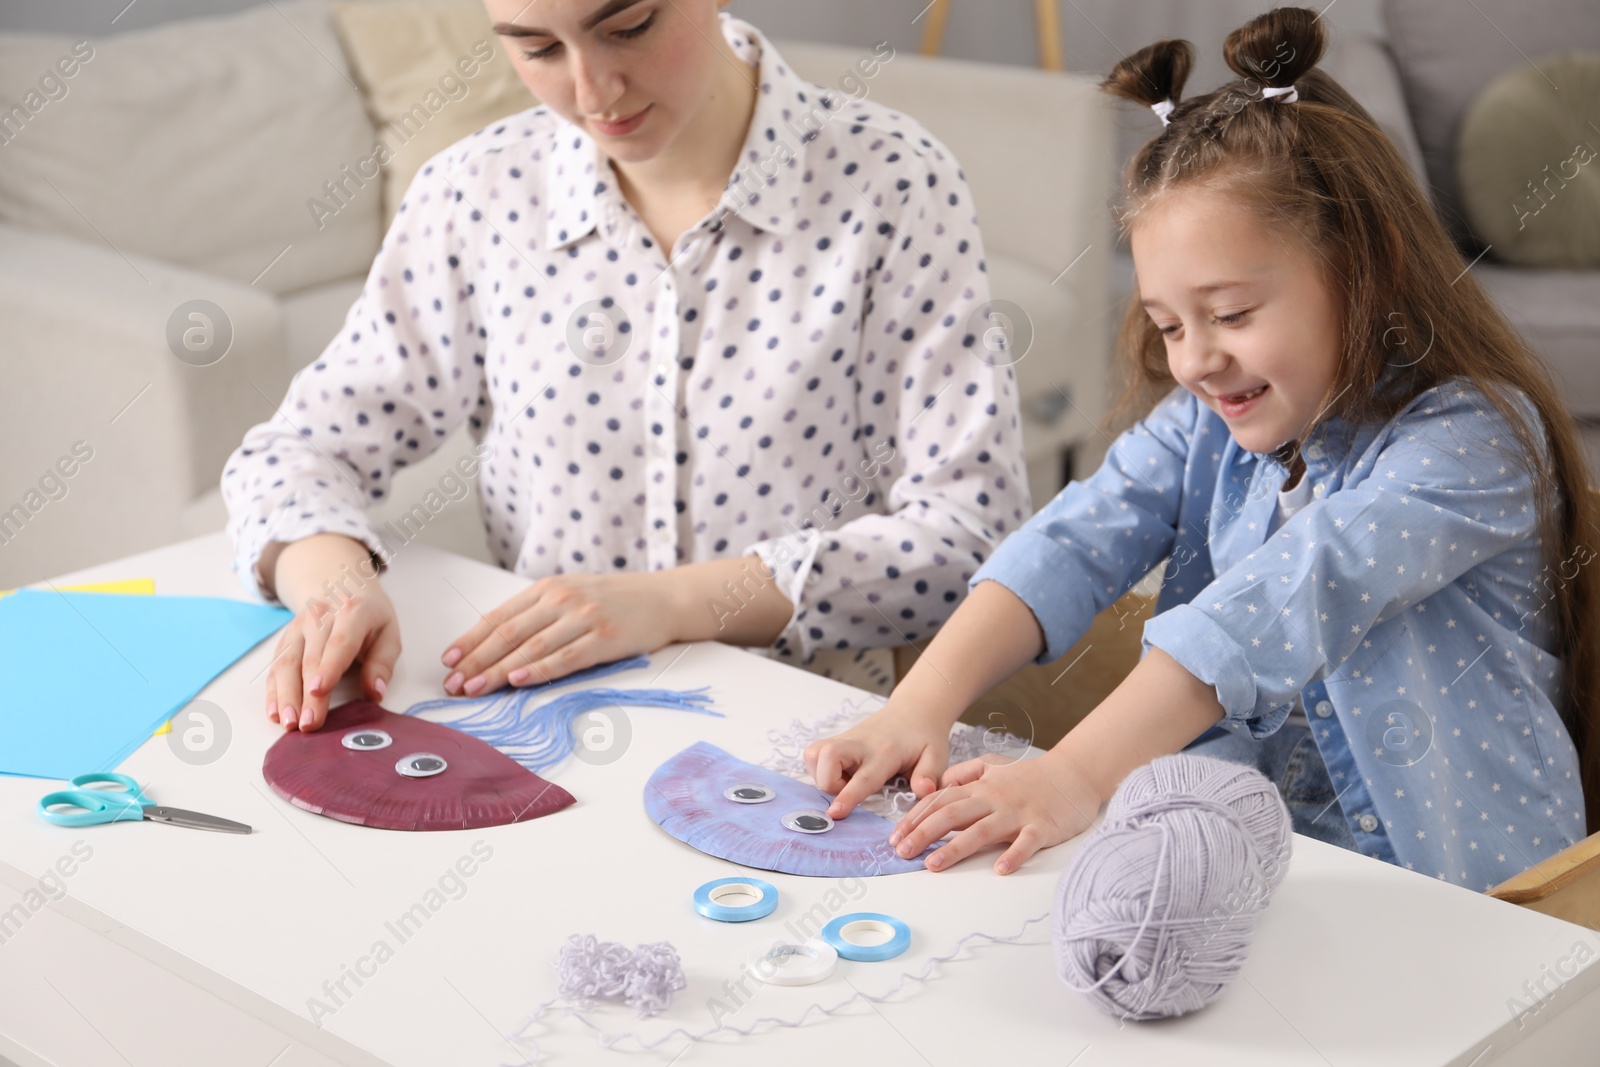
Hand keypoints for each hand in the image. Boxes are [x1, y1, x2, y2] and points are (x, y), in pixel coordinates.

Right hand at [266, 587, 400, 731]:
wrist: (338, 587)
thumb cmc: (369, 619)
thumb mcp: (388, 634)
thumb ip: (382, 663)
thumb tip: (376, 693)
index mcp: (352, 611)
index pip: (339, 642)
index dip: (329, 667)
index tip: (319, 690)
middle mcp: (319, 617)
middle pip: (310, 658)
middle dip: (307, 694)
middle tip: (308, 724)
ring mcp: (297, 628)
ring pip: (287, 663)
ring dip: (285, 696)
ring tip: (288, 723)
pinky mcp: (284, 641)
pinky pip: (275, 668)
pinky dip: (273, 692)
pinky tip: (275, 712)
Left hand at [440, 571, 682, 695]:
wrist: (663, 598)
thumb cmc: (614, 601)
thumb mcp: (571, 595)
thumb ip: (538, 614)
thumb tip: (497, 645)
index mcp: (547, 588)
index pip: (499, 617)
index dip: (471, 640)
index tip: (449, 660)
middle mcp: (562, 599)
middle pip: (509, 633)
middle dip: (476, 659)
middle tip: (454, 682)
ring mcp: (583, 618)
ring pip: (531, 647)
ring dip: (498, 670)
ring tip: (475, 687)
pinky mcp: (604, 639)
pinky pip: (565, 657)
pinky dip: (539, 670)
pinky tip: (518, 680)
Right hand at [804, 704, 952, 819]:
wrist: (914, 710)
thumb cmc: (925, 737)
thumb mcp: (937, 755)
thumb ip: (929, 775)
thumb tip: (923, 792)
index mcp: (885, 752)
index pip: (863, 777)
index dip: (847, 796)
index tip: (835, 813)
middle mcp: (860, 744)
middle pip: (825, 757)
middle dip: (827, 782)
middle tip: (847, 790)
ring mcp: (846, 739)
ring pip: (814, 754)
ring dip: (821, 775)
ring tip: (845, 782)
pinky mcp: (838, 740)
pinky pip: (815, 754)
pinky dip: (820, 768)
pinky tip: (841, 774)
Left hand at [888, 749, 1102, 873]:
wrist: (1074, 774)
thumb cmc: (1031, 775)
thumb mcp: (993, 766)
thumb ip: (965, 774)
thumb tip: (937, 786)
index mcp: (981, 787)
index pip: (940, 801)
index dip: (915, 818)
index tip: (895, 836)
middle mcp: (994, 799)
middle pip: (953, 814)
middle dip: (924, 833)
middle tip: (901, 852)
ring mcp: (1018, 813)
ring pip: (982, 830)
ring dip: (956, 848)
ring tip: (933, 865)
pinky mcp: (1042, 827)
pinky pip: (1026, 843)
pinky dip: (1013, 855)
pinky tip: (999, 870)